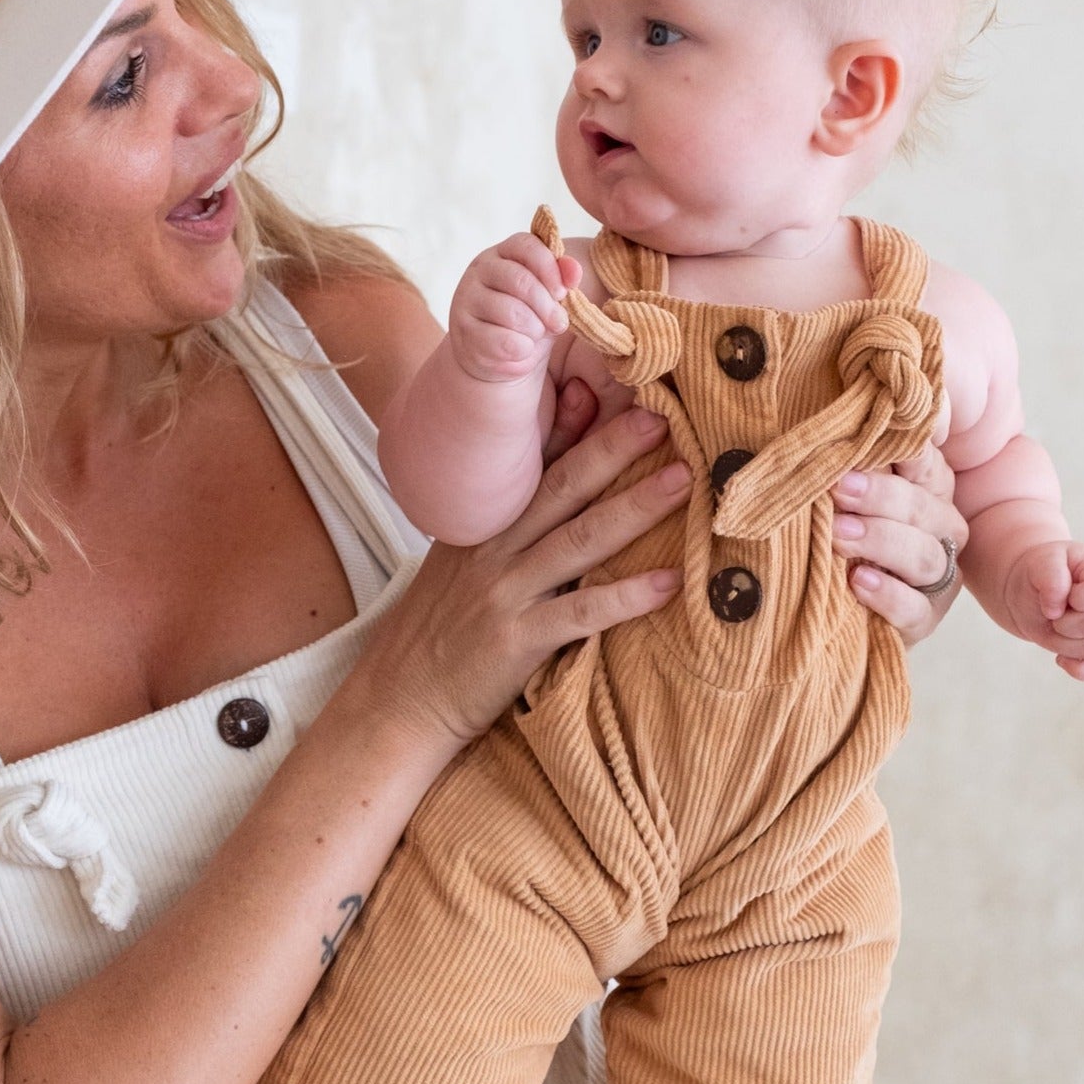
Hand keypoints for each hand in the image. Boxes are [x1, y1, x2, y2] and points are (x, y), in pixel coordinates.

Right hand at [354, 403, 686, 749]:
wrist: (402, 697)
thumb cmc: (442, 627)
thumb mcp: (464, 559)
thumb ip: (511, 514)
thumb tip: (554, 468)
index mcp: (483, 524)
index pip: (533, 462)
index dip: (577, 422)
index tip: (618, 386)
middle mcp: (494, 550)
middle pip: (561, 488)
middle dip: (613, 449)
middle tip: (661, 417)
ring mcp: (505, 593)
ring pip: (578, 541)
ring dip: (633, 508)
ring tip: (681, 480)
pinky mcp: (518, 641)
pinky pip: (581, 614)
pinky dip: (627, 597)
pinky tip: (670, 582)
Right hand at [449, 231, 579, 384]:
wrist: (497, 355)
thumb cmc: (527, 318)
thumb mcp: (548, 296)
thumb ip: (562, 279)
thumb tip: (574, 271)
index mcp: (502, 253)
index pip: (525, 246)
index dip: (550, 268)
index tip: (563, 292)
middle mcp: (479, 271)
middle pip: (520, 280)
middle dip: (547, 306)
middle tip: (559, 323)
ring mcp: (467, 300)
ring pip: (511, 312)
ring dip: (535, 329)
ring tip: (537, 335)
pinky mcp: (465, 332)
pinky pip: (502, 341)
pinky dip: (521, 349)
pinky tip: (522, 349)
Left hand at [833, 442, 967, 643]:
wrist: (837, 608)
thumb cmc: (841, 536)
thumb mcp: (845, 498)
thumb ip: (850, 467)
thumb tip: (832, 428)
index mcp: (929, 489)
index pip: (926, 462)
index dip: (905, 451)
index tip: (868, 443)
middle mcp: (942, 528)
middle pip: (924, 507)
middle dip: (881, 496)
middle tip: (838, 489)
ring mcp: (938, 576)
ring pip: (923, 555)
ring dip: (880, 541)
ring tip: (838, 535)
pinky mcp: (926, 619)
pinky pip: (915, 608)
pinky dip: (887, 594)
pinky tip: (858, 582)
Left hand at [1002, 541, 1083, 679]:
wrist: (1030, 591)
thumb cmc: (1039, 572)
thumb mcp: (1040, 562)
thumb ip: (1051, 576)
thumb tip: (1057, 609)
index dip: (1076, 599)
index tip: (1058, 595)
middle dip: (1064, 624)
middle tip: (1052, 613)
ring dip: (1063, 643)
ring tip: (1054, 627)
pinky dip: (1078, 668)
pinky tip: (1060, 658)